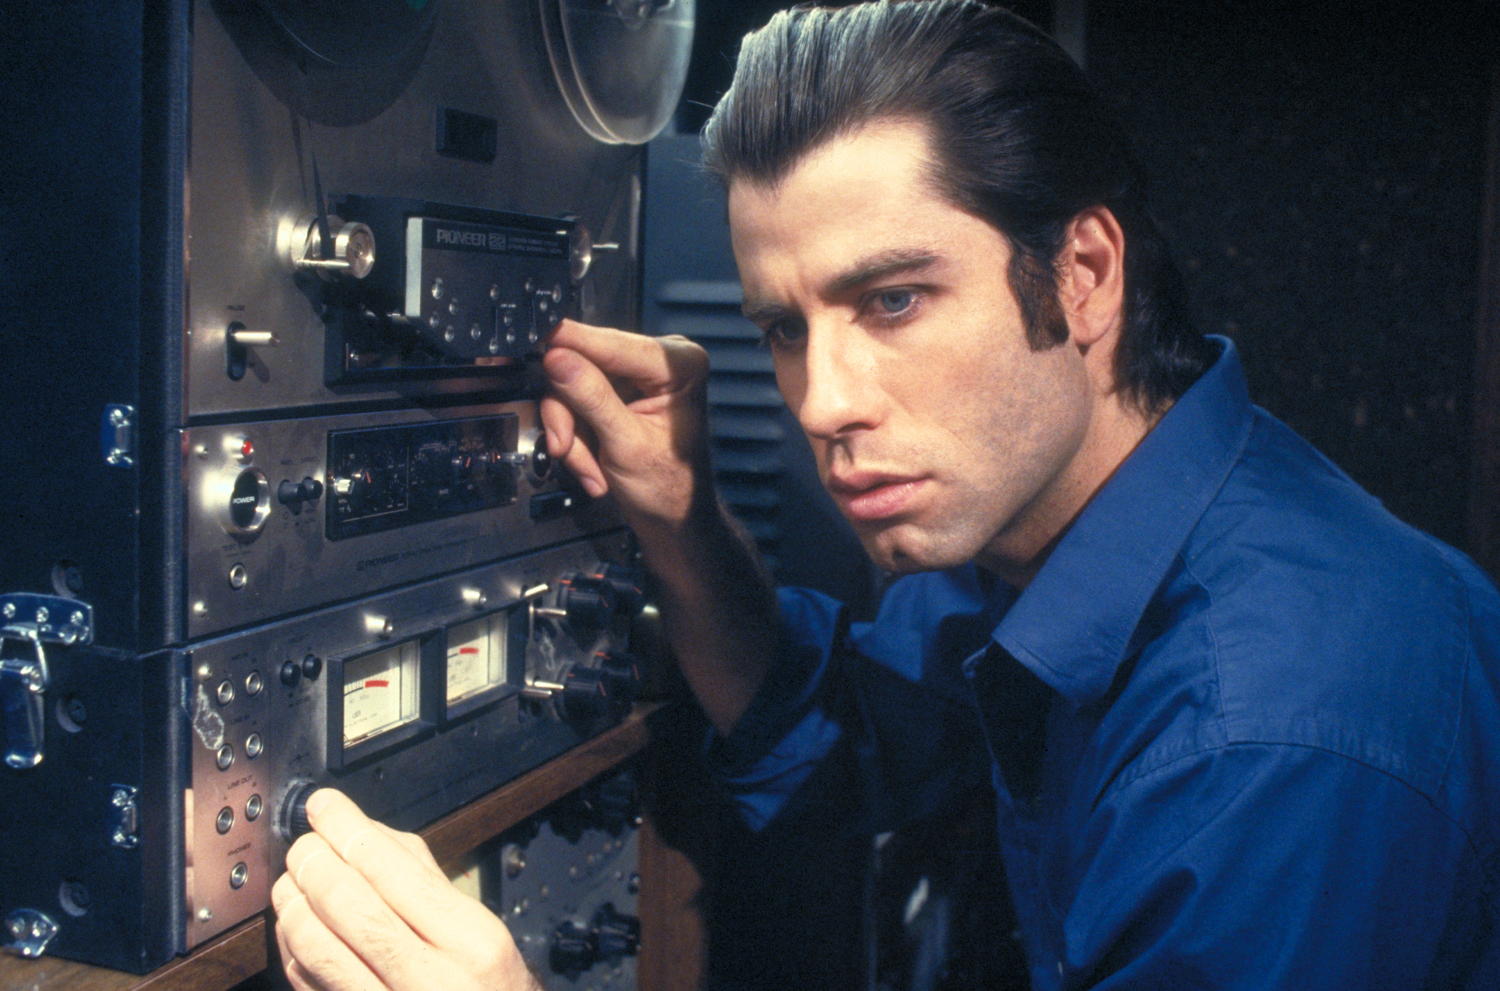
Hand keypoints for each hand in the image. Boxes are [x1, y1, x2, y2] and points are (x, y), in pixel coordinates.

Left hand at [271, 789, 539, 990]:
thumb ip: (425, 877)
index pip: (394, 870)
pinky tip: (297, 926)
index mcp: (470, 940)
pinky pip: (306, 982)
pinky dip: (292, 946)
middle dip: (314, 861)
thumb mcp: (479, 929)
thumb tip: (364, 830)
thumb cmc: (487, 988)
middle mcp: (431, 980)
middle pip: (348, 904)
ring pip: (315, 946)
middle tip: (304, 843)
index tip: (325, 807)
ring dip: (293, 903)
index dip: (348, 829)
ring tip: (292, 881)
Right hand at [540, 319, 710, 531]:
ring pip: (572, 387)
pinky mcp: (617, 393)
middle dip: (571, 414)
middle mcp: (658, 360)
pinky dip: (577, 438)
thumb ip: (591, 397)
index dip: (569, 341)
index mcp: (677, 364)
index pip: (611, 342)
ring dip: (573, 435)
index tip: (535, 339)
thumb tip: (556, 357)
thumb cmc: (667, 488)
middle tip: (563, 447)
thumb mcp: (625, 444)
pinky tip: (594, 468)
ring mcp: (636, 376)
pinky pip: (576, 402)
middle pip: (585, 364)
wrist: (673, 520)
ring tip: (591, 471)